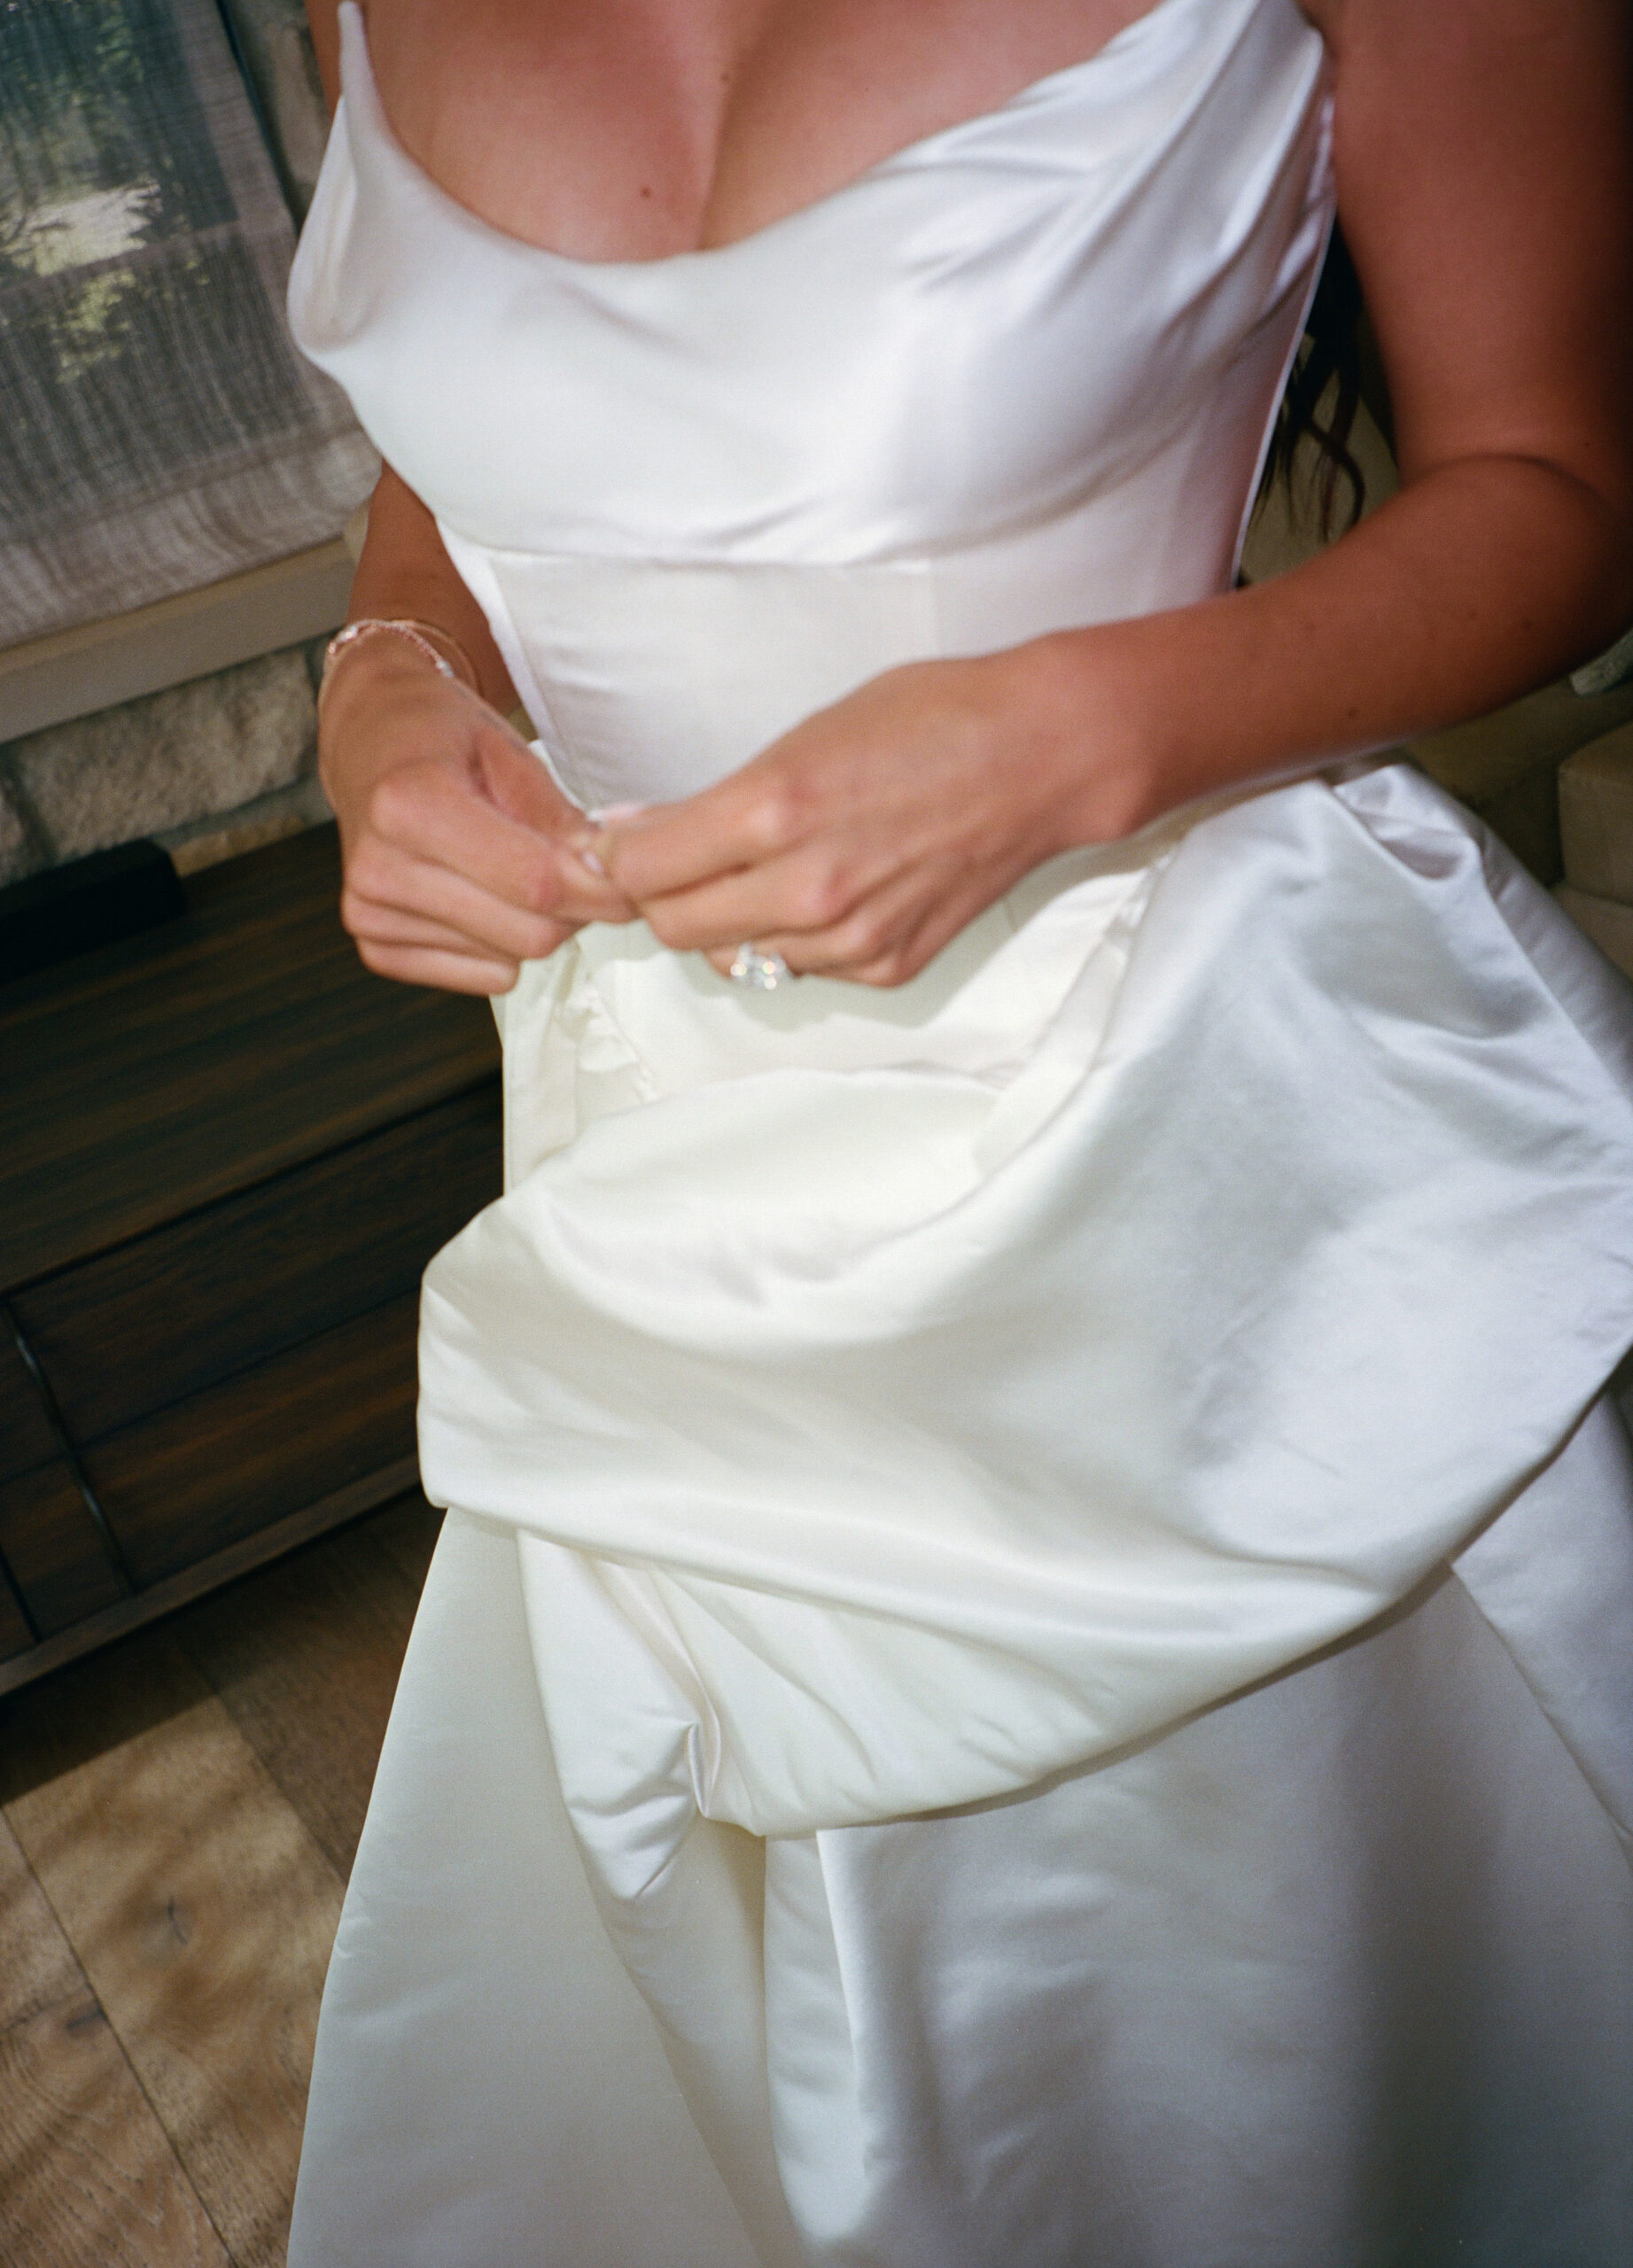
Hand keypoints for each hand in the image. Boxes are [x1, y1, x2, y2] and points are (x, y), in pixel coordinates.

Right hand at [319, 641, 633, 993]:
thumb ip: (561, 820)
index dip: (599, 889)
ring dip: (537, 926)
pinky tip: (483, 897)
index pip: (536, 882)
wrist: (369, 743)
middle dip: (574, 910)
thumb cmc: (437, 738)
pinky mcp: (377, 948)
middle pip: (529, 934)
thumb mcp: (509, 752)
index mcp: (410, 804)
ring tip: (517, 872)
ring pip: (511, 961)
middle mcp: (380, 867)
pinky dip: (503, 946)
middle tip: (579, 873)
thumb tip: (610, 876)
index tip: (630, 880)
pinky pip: (484, 977)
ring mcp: (371, 914)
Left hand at [579, 650, 1144, 986]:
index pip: (640, 870)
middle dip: (663, 896)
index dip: (617, 858)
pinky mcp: (885, 965)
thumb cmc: (928, 719)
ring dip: (729, 921)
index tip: (617, 846)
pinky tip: (830, 888)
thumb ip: (716, 799)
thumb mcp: (804, 733)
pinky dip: (793, 938)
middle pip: (672, 928)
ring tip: (770, 869)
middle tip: (680, 862)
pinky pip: (799, 969)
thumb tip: (634, 836)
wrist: (1040, 757)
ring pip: (733, 956)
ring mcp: (848, 937)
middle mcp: (804, 888)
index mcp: (772, 810)